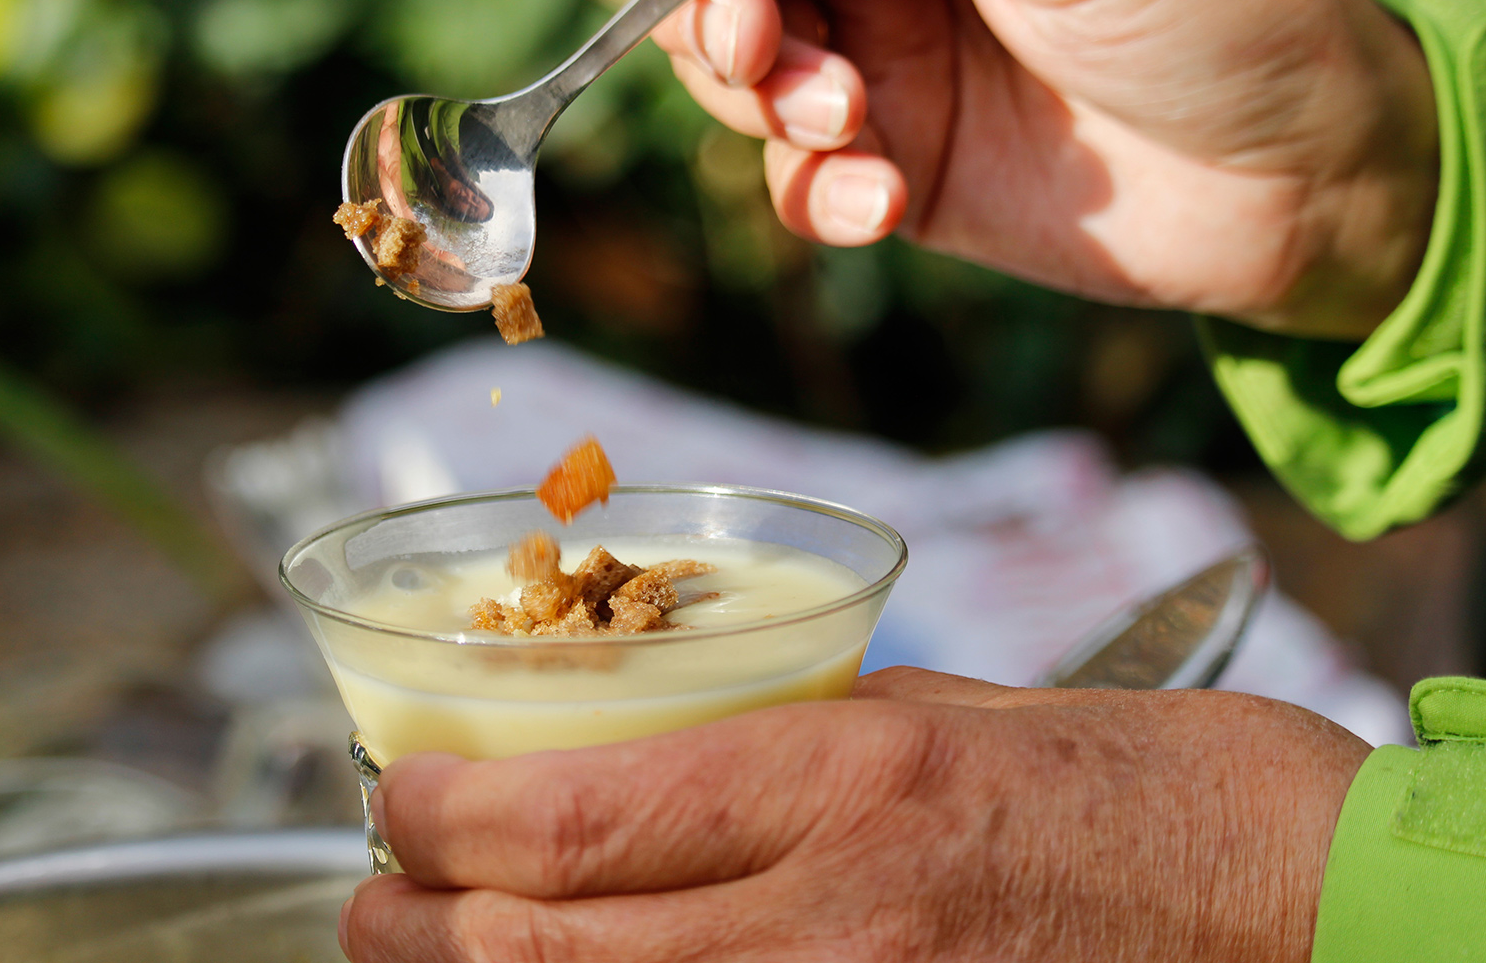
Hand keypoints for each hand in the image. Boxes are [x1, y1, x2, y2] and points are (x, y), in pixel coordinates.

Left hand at [339, 667, 1370, 961]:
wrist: (1279, 901)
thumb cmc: (1116, 777)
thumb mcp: (932, 711)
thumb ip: (778, 740)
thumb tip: (640, 758)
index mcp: (843, 785)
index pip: (570, 820)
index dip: (439, 816)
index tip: (392, 797)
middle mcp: (833, 924)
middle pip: (544, 954)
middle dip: (416, 929)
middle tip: (370, 892)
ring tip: (435, 954)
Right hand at [637, 0, 1437, 338]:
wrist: (1294, 186)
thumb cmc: (1218, 12)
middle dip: (714, 3)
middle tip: (760, 49)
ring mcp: (880, 60)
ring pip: (736, 73)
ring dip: (766, 102)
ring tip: (851, 126)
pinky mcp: (891, 164)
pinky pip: (796, 179)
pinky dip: (816, 193)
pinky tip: (882, 205)